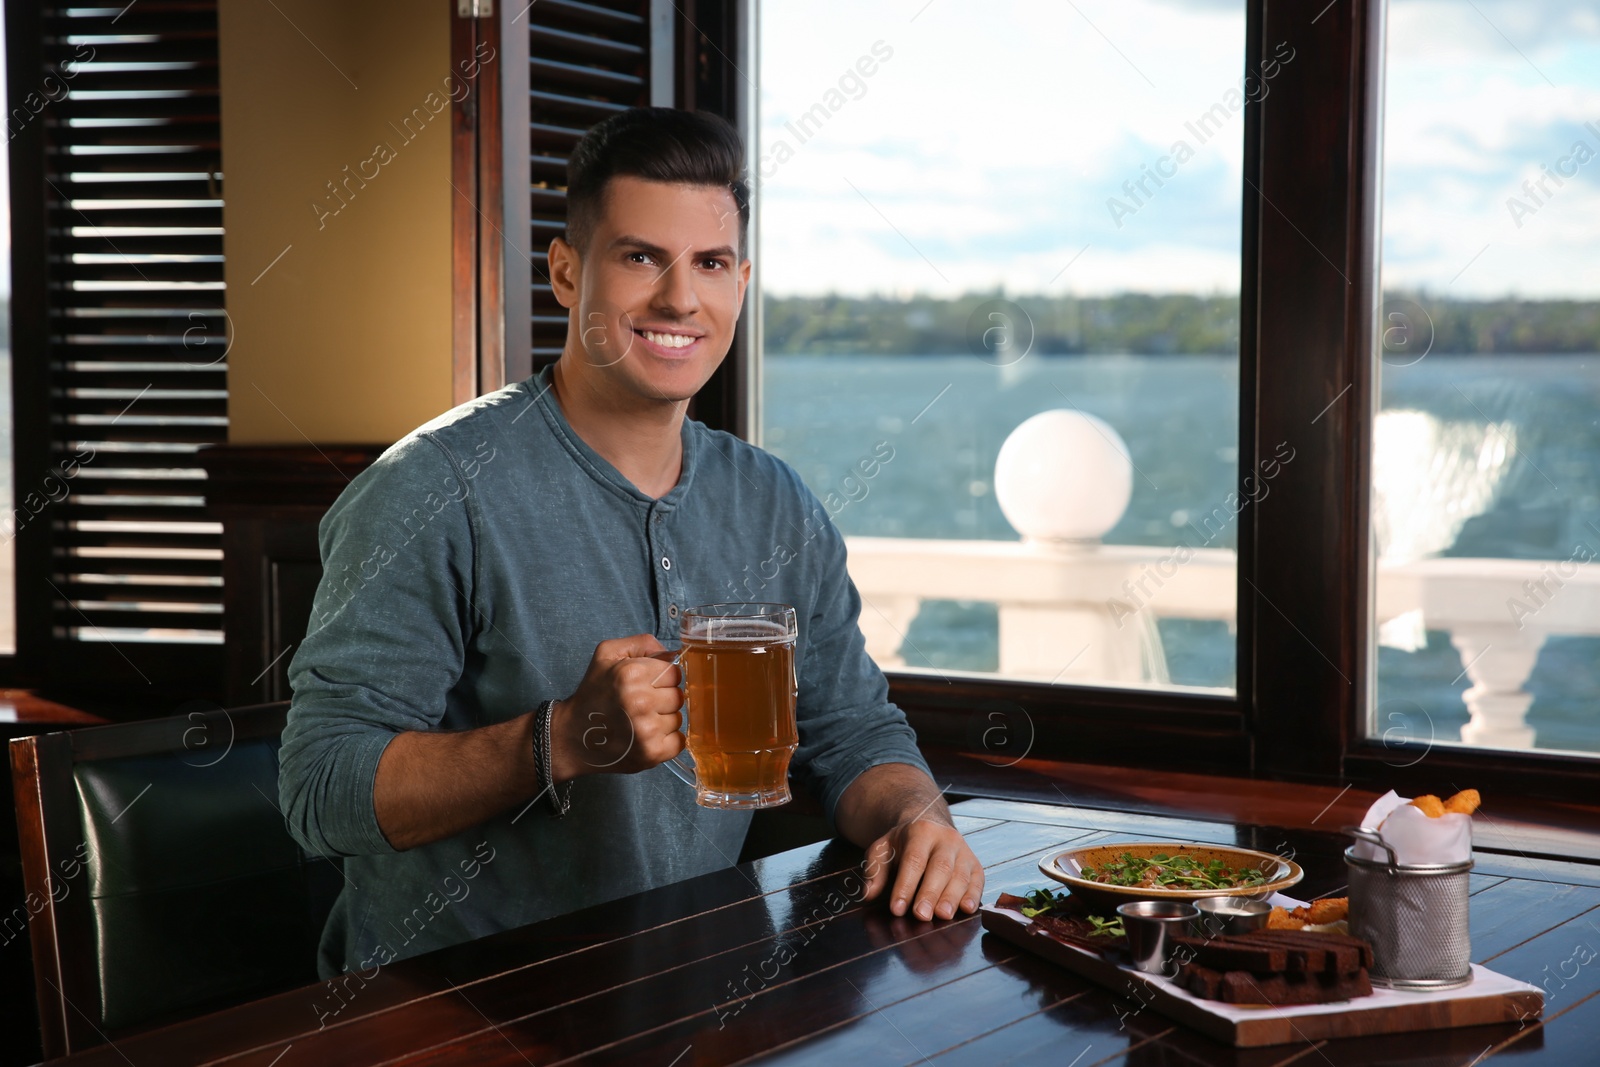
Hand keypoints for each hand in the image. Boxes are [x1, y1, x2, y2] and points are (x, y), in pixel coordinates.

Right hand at [549, 634, 682, 780]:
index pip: (675, 673)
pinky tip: (646, 737)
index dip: (662, 678)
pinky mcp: (652, 754)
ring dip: (663, 720)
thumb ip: (643, 643)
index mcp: (632, 674)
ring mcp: (647, 731)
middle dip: (663, 699)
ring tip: (640, 721)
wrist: (573, 736)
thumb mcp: (608, 654)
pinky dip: (667, 740)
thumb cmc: (593, 692)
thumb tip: (674, 654)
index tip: (647, 685)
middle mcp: (641, 702)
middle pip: (678, 696)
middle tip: (641, 705)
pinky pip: (678, 742)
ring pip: (678, 719)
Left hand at [859, 817, 983, 921]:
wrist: (929, 824)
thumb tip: (868, 894)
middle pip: (940, 868)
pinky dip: (974, 896)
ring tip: (943, 916)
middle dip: (931, 893)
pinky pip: (978, 881)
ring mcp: (964, 852)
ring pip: (961, 875)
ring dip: (952, 897)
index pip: (914, 860)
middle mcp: (947, 839)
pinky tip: (966, 909)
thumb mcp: (883, 849)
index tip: (897, 908)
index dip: (905, 885)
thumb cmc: (903, 843)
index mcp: (921, 832)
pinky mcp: (975, 865)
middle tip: (921, 916)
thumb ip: (875, 871)